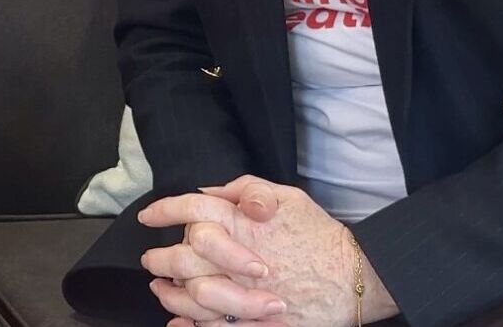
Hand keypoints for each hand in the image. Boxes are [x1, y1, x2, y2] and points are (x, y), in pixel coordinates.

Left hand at [141, 176, 396, 326]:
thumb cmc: (319, 233)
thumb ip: (245, 189)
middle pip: (185, 256)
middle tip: (149, 260)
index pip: (192, 208)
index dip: (164, 210)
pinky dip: (194, 326)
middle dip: (160, 258)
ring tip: (160, 290)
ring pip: (194, 295)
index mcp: (243, 221)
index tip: (147, 217)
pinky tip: (181, 323)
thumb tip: (208, 190)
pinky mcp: (260, 321)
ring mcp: (248, 292)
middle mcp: (240, 255)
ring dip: (171, 294)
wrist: (356, 275)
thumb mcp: (286, 196)